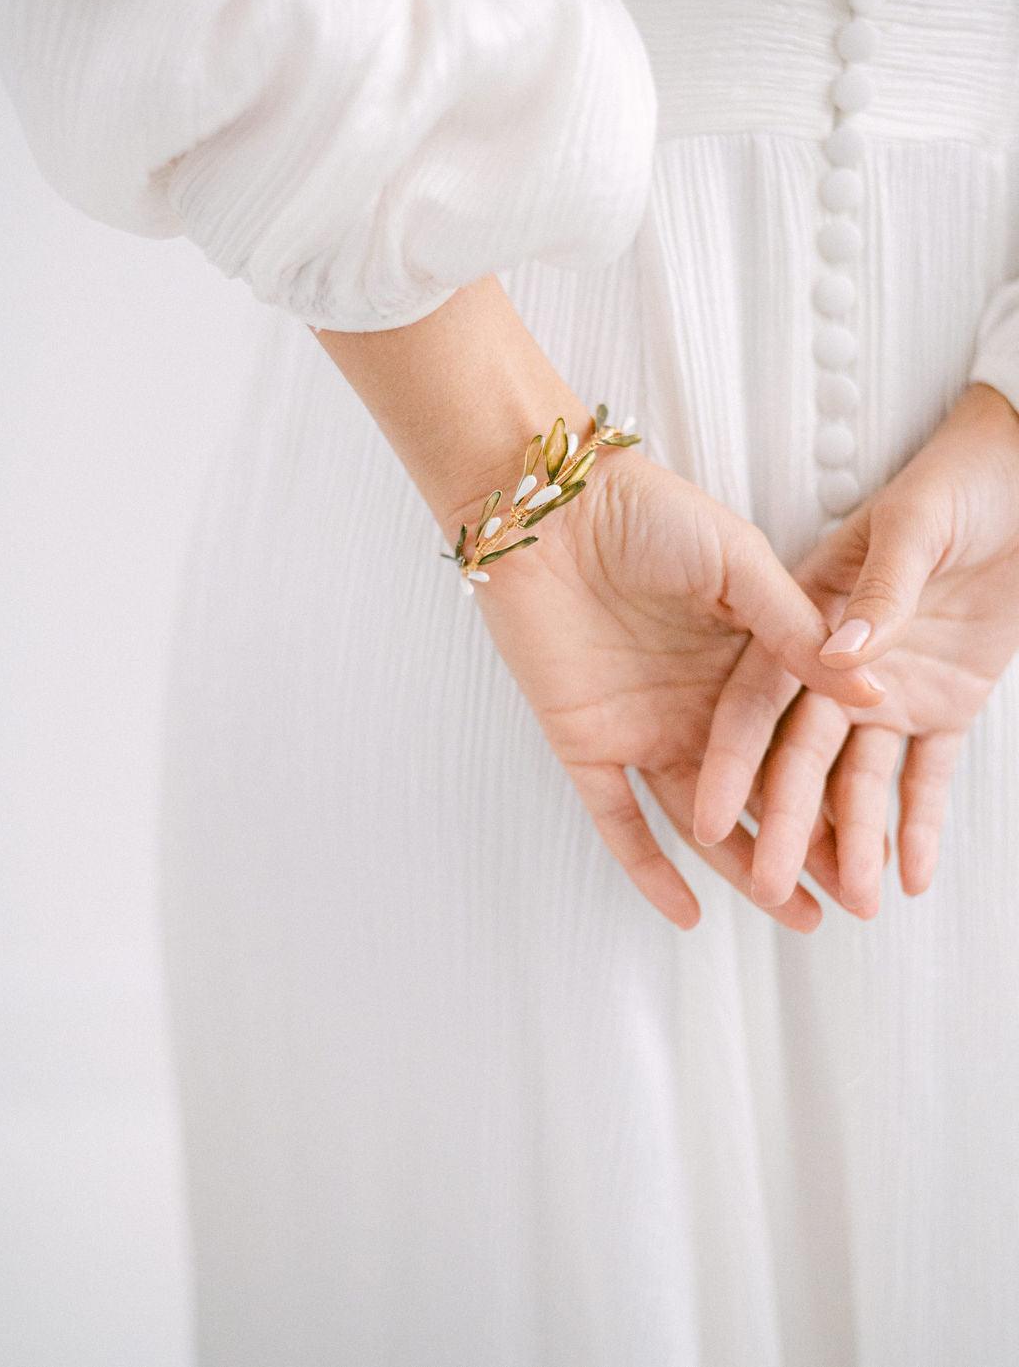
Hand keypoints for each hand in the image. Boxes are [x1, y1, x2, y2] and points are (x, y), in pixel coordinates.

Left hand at [448, 441, 881, 932]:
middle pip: (757, 789)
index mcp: (741, 658)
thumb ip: (795, 631)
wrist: (547, 508)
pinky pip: (618, 817)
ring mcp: (643, 726)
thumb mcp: (738, 564)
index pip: (795, 740)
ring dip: (742, 867)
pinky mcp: (586, 742)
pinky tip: (687, 911)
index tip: (876, 837)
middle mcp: (697, 702)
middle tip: (850, 897)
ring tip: (796, 915)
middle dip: (802, 845)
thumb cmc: (643, 513)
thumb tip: (875, 691)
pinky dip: (648, 865)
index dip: (833, 788)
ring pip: (700, 815)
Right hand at [693, 383, 1018, 915]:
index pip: (756, 698)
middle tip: (771, 888)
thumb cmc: (958, 484)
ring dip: (853, 839)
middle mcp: (837, 664)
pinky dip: (919, 823)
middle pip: (799, 755)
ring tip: (852, 902)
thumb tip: (841, 660)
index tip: (705, 815)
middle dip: (783, 824)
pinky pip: (928, 775)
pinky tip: (908, 873)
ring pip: (859, 779)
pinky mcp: (943, 705)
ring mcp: (888, 690)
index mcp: (806, 615)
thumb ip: (878, 595)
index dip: (731, 758)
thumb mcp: (915, 529)